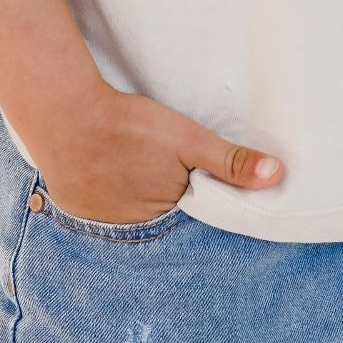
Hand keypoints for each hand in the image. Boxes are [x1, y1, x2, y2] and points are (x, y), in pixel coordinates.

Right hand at [36, 85, 283, 223]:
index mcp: (164, 214)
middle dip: (165, 203)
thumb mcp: (187, 139)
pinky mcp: (74, 207)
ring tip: (131, 171)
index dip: (197, 204)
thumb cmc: (130, 126)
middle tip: (156, 172)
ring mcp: (98, 222)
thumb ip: (230, 161)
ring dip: (133, 199)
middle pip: (159, 217)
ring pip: (128, 213)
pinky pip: (98, 207)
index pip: (190, 219)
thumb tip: (277, 176)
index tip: (199, 189)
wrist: (66, 113)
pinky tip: (106, 173)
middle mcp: (131, 228)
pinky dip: (105, 194)